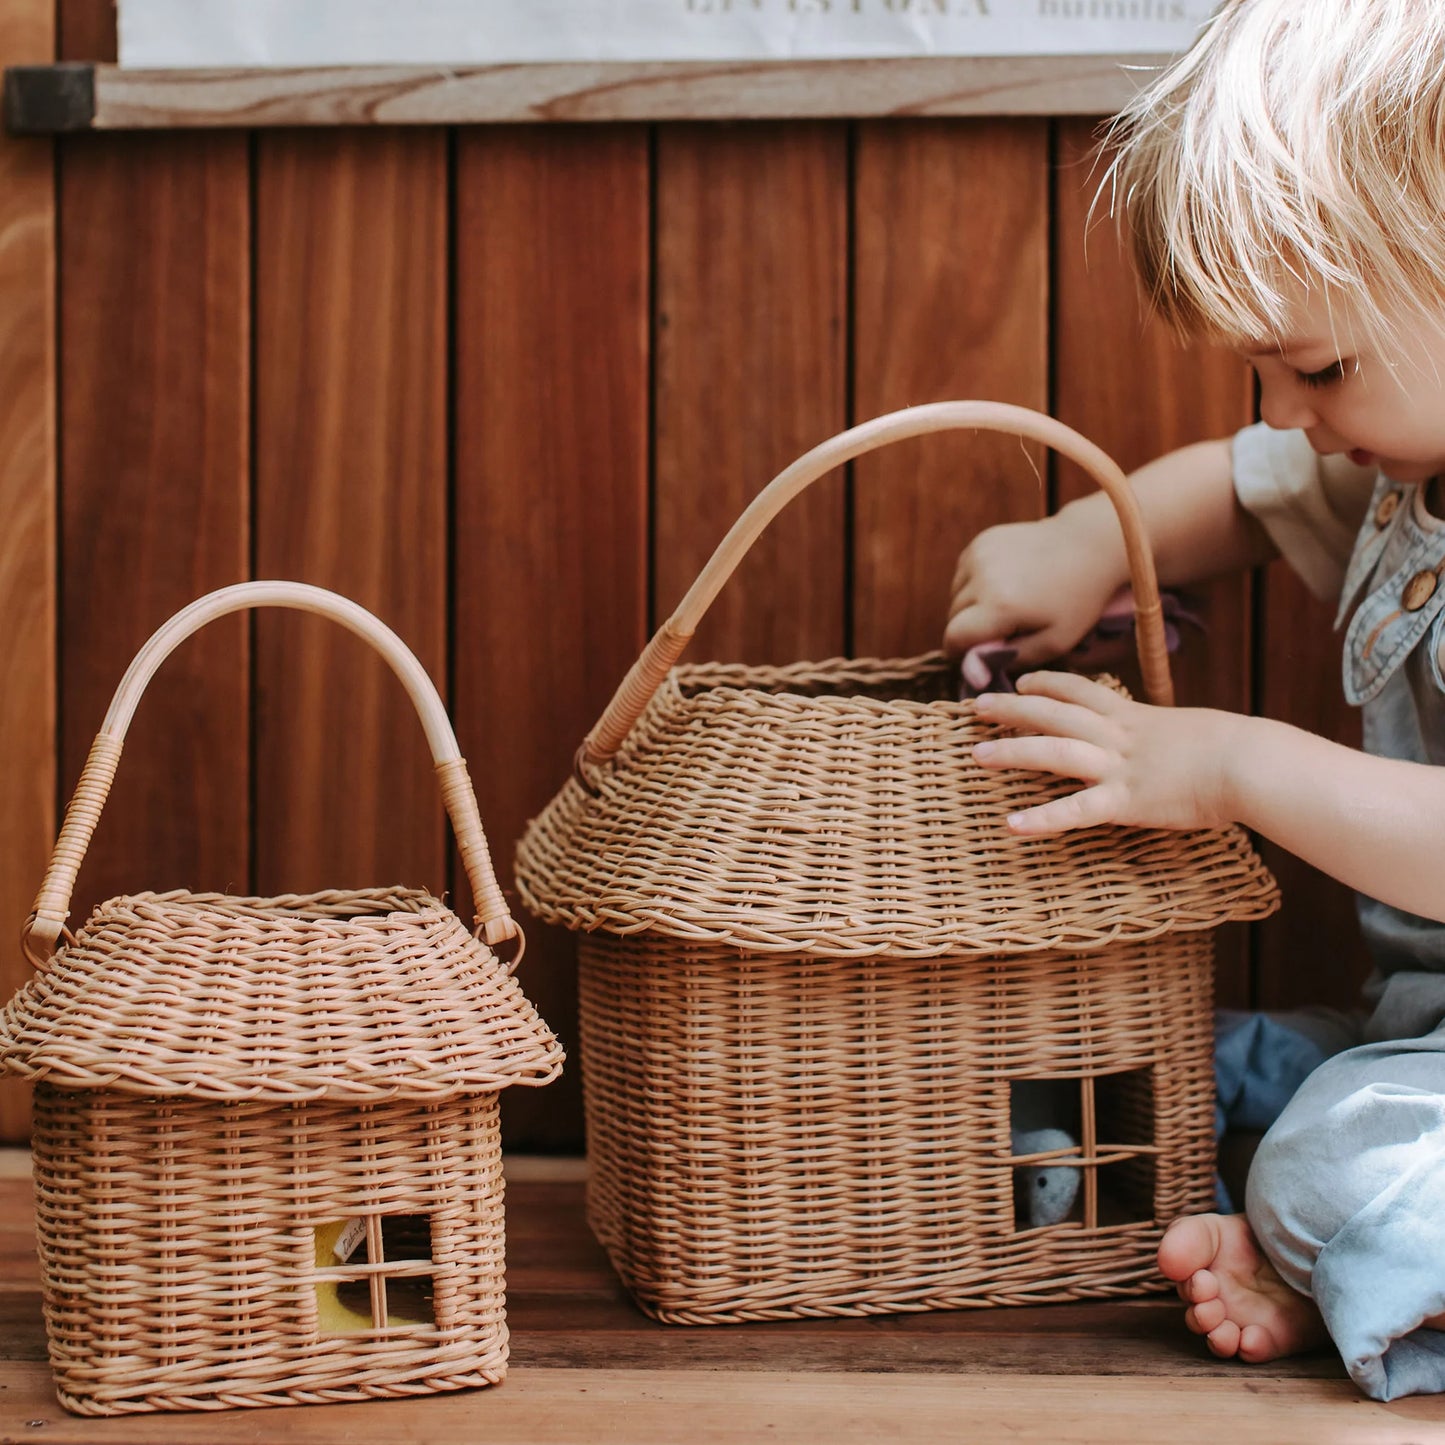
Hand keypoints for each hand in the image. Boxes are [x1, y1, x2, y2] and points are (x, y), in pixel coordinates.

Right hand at [944, 510, 1123, 663]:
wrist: (1088, 546)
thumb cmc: (1077, 601)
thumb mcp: (1054, 643)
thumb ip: (1008, 659)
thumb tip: (970, 672)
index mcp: (1000, 606)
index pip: (954, 638)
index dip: (961, 653)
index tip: (978, 657)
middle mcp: (982, 578)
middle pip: (952, 616)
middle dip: (969, 629)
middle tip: (1001, 631)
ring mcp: (979, 554)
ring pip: (955, 595)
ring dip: (970, 607)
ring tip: (1004, 606)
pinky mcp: (981, 541)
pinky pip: (963, 574)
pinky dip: (975, 585)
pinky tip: (1002, 584)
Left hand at [971, 671, 1242, 834]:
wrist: (1252, 763)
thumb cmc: (1236, 751)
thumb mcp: (1193, 733)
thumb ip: (1169, 737)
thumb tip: (1170, 741)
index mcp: (1136, 718)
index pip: (1083, 691)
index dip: (1049, 685)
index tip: (1024, 681)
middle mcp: (1119, 737)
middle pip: (1055, 713)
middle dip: (1012, 708)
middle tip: (976, 705)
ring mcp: (1120, 768)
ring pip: (1055, 752)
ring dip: (1013, 751)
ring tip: (977, 755)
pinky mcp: (1127, 801)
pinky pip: (1077, 811)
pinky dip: (1043, 819)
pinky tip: (1013, 826)